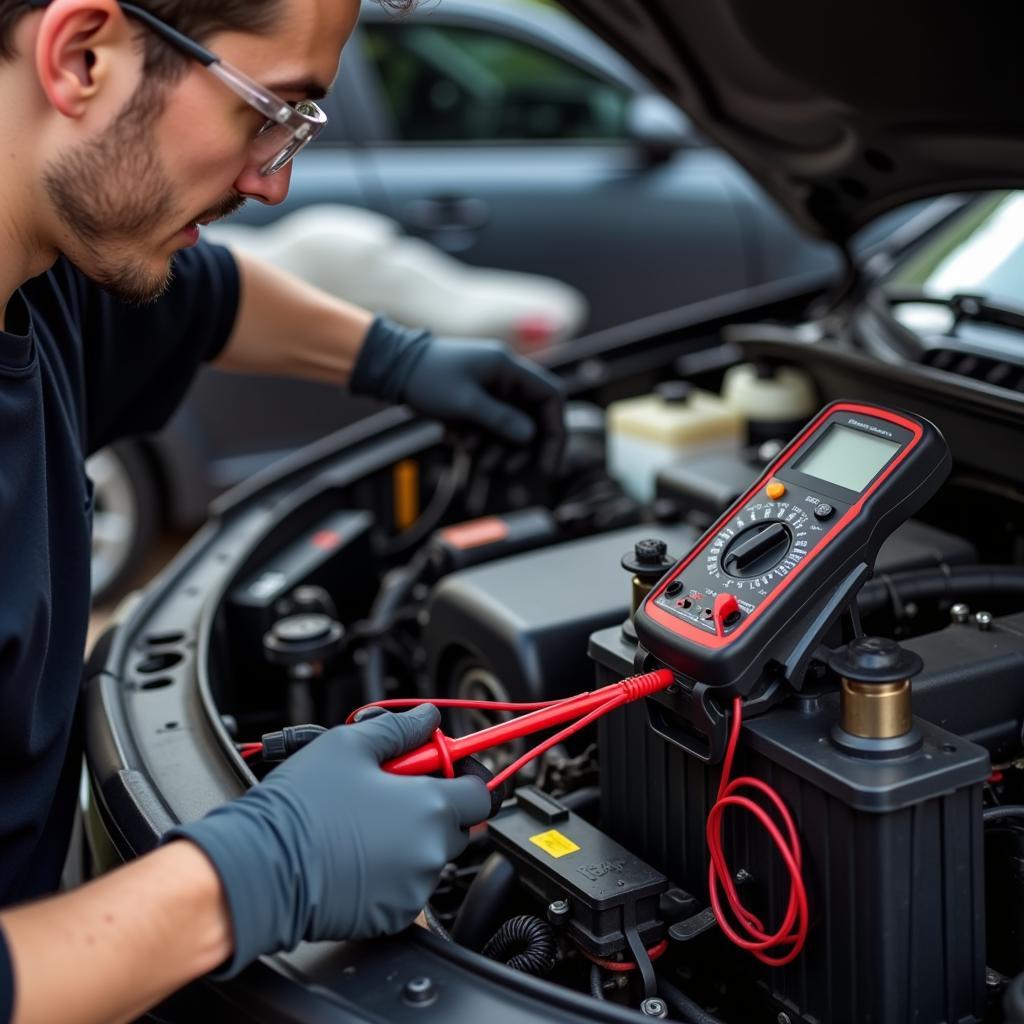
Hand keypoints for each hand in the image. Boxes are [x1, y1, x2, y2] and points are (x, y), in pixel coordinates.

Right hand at [166, 705, 488, 976]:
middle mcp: (431, 852)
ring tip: (367, 820)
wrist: (261, 869)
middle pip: (458, 824)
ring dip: (412, 837)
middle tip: (394, 790)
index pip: (481, 792)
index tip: (443, 767)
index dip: (463, 774)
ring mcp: (413, 889)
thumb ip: (399, 728)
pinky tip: (357, 852)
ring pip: (430, 855)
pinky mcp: (391, 917)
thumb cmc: (302, 807)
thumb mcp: (350, 744)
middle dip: (435, 805)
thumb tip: (426, 718)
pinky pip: (407, 886)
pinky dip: (393, 870)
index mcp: (431, 807)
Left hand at [351, 317, 565, 473]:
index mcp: (509, 368)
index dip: (556, 429)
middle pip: (532, 418)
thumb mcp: (465, 402)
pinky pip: (488, 429)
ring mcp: (490, 391)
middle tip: (506, 468)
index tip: (548, 461)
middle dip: (520, 447)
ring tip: (472, 454)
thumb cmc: (427, 377)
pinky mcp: (475, 403)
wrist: (391, 368)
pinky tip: (456, 439)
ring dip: (496, 447)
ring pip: (509, 428)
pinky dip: (478, 441)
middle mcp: (505, 379)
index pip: (552, 397)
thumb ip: (501, 420)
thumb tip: (531, 436)